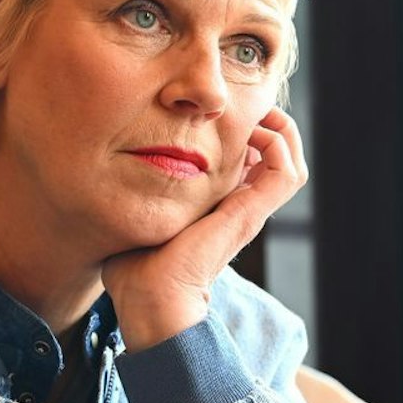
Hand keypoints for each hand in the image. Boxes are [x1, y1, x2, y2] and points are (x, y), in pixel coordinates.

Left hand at [103, 108, 308, 348]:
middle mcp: (238, 207)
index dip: (240, 132)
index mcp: (216, 208)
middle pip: (276, 158)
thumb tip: (111, 173)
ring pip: (290, 162)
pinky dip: (278, 145)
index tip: (215, 113)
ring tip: (255, 114)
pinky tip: (251, 133)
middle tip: (243, 105)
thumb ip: (134, 194)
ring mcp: (249, 210)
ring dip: (279, 131)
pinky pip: (287, 173)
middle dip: (265, 123)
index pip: (247, 162)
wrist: (150, 297)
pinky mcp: (250, 213)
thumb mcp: (136, 216)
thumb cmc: (134, 267)